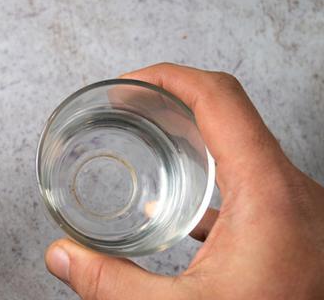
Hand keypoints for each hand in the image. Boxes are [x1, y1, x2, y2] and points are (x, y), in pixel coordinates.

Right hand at [45, 63, 323, 298]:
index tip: (129, 84)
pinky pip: (249, 183)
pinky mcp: (291, 229)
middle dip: (171, 100)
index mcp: (268, 193)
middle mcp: (291, 189)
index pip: (218, 98)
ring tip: (148, 141)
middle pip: (229, 111)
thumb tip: (62, 255)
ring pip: (241, 144)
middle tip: (128, 106)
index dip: (168, 77)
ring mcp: (295, 208)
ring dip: (192, 136)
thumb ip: (112, 284)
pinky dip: (210, 177)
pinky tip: (177, 205)